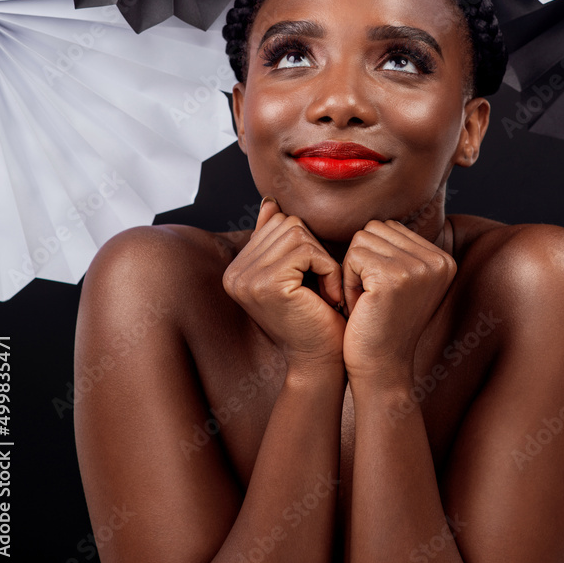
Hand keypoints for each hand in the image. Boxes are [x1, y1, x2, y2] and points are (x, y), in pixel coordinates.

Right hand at [223, 199, 345, 373]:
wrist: (321, 360)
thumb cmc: (313, 316)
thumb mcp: (293, 272)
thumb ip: (277, 240)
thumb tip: (270, 202)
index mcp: (235, 269)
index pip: (277, 222)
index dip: (305, 245)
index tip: (311, 279)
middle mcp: (233, 274)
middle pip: (287, 224)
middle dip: (314, 249)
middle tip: (322, 285)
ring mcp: (246, 279)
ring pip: (298, 233)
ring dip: (323, 259)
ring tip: (325, 290)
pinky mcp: (267, 284)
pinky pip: (308, 251)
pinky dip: (328, 269)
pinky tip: (330, 296)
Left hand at [341, 220, 456, 386]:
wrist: (382, 369)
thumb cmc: (384, 324)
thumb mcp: (405, 283)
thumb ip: (402, 251)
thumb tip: (383, 222)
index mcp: (444, 260)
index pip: (391, 228)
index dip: (375, 257)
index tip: (381, 291)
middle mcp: (437, 261)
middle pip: (377, 228)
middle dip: (363, 260)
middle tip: (369, 297)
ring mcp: (417, 268)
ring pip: (362, 239)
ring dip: (353, 269)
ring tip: (365, 300)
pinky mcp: (392, 278)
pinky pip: (353, 256)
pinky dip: (347, 280)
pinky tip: (358, 306)